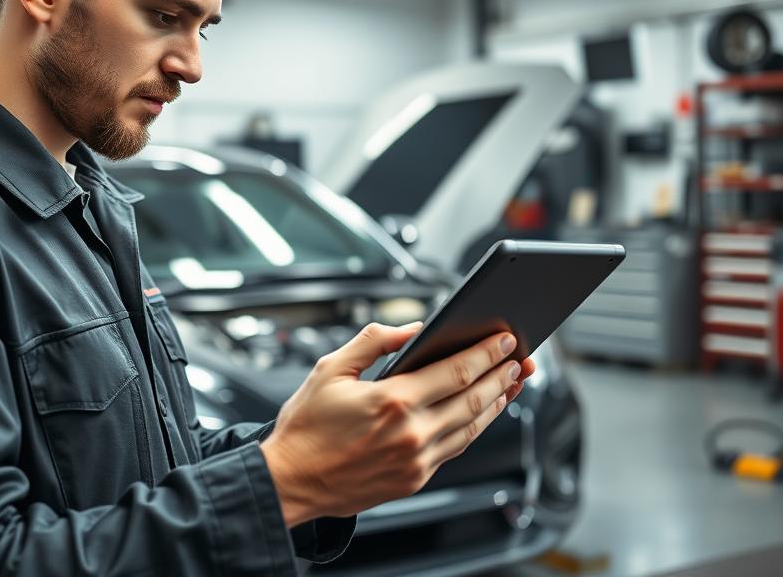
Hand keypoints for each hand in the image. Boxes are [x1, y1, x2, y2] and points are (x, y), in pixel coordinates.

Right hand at [260, 322, 534, 527]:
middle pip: (474, 399)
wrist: (291, 480)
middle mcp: (412, 433)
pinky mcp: (414, 479)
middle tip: (520, 359)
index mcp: (393, 400)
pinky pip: (456, 449)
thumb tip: (411, 329)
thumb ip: (375, 341)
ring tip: (512, 383)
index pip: (457, 371)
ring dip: (497, 403)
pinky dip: (475, 428)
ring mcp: (416, 461)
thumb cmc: (306, 426)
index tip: (504, 340)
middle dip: (502, 375)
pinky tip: (481, 414)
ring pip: (472, 427)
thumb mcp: (331, 368)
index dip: (486, 353)